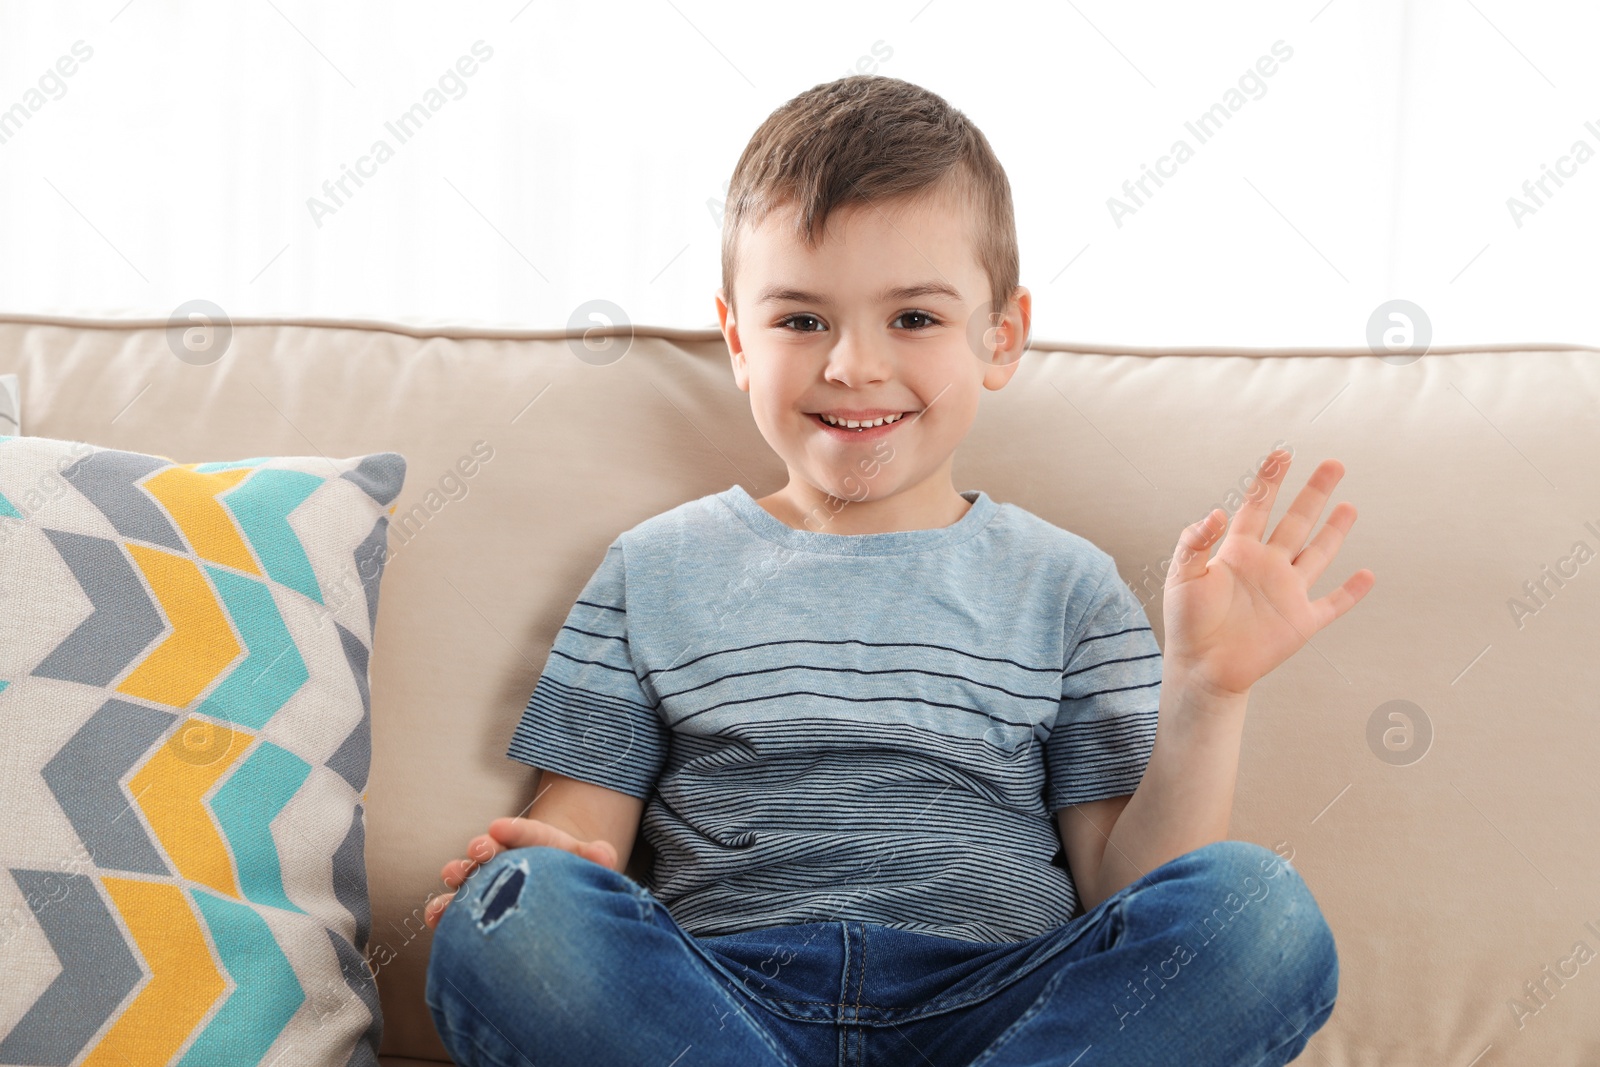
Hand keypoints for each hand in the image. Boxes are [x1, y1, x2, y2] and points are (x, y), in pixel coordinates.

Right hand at [423, 816, 617, 929]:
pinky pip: (455, 908)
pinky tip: (436, 916)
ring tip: (454, 874)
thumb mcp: (587, 865)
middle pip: (492, 849)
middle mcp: (507, 858)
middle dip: (484, 847)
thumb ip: (596, 858)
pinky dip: (444, 910)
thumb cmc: (572, 876)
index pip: (528, 833)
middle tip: (479, 848)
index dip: (513, 830)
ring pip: (468, 874)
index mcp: (537, 844)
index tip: (498, 827)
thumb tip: (604, 853)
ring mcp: (488, 882)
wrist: (557, 900)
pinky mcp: (473, 908)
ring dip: (459, 872)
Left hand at [1162, 449, 1374, 699]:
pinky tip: (1368, 575)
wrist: (1202, 668)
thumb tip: (1215, 513)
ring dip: (1334, 531)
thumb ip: (1195, 543)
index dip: (1270, 480)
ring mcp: (1287, 592)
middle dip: (1314, 493)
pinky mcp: (1301, 621)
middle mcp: (1267, 566)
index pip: (1258, 506)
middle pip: (1296, 521)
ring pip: (1318, 554)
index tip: (1282, 454)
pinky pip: (1333, 603)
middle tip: (1334, 464)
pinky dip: (1352, 592)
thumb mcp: (1182, 576)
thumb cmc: (1186, 622)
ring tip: (1349, 507)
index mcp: (1238, 551)